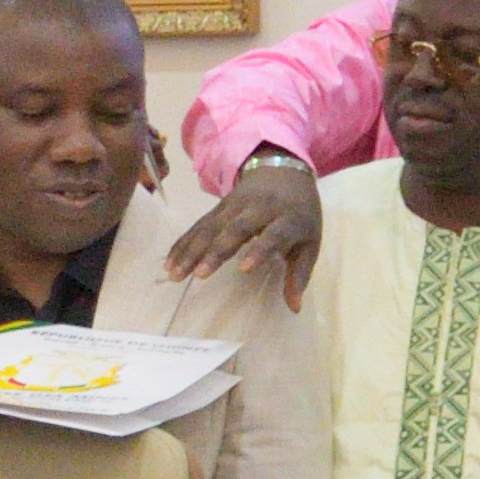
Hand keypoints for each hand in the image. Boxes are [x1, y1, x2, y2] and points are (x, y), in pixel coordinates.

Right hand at [167, 151, 323, 308]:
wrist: (284, 171)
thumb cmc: (299, 215)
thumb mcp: (310, 242)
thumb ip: (300, 274)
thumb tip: (294, 308)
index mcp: (288, 218)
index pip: (274, 234)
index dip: (260, 250)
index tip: (244, 269)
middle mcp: (260, 209)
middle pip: (236, 228)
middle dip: (217, 251)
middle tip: (200, 274)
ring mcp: (237, 205)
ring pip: (212, 226)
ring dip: (191, 249)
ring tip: (175, 273)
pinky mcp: (219, 205)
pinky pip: (199, 224)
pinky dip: (183, 242)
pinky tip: (170, 260)